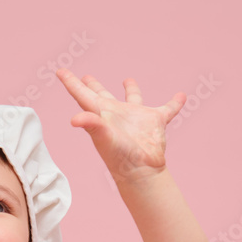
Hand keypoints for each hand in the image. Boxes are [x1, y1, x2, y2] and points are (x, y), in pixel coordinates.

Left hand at [56, 68, 184, 182]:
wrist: (142, 170)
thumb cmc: (120, 156)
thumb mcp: (103, 137)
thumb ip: (90, 124)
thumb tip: (74, 119)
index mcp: (101, 114)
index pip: (82, 94)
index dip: (70, 82)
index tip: (60, 71)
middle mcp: (117, 114)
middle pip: (102, 95)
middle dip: (93, 85)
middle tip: (86, 76)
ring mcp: (136, 117)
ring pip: (133, 98)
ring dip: (131, 89)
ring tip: (128, 79)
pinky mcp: (155, 122)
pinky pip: (167, 109)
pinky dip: (175, 103)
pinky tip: (181, 96)